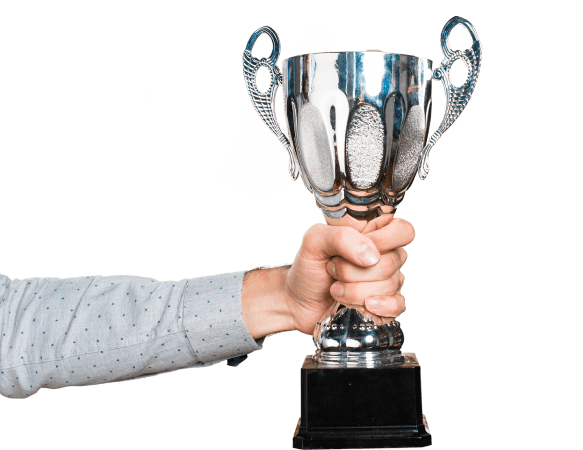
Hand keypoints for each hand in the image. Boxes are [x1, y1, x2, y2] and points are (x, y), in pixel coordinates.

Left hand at [282, 214, 414, 335]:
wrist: (298, 301)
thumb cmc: (309, 267)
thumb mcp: (315, 242)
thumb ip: (342, 237)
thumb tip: (371, 256)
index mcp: (373, 234)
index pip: (402, 231)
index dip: (383, 241)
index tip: (356, 251)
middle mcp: (385, 256)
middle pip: (393, 261)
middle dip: (355, 271)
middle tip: (333, 271)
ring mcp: (387, 282)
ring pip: (391, 285)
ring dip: (356, 291)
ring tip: (336, 289)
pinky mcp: (385, 305)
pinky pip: (398, 306)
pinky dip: (380, 307)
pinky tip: (363, 306)